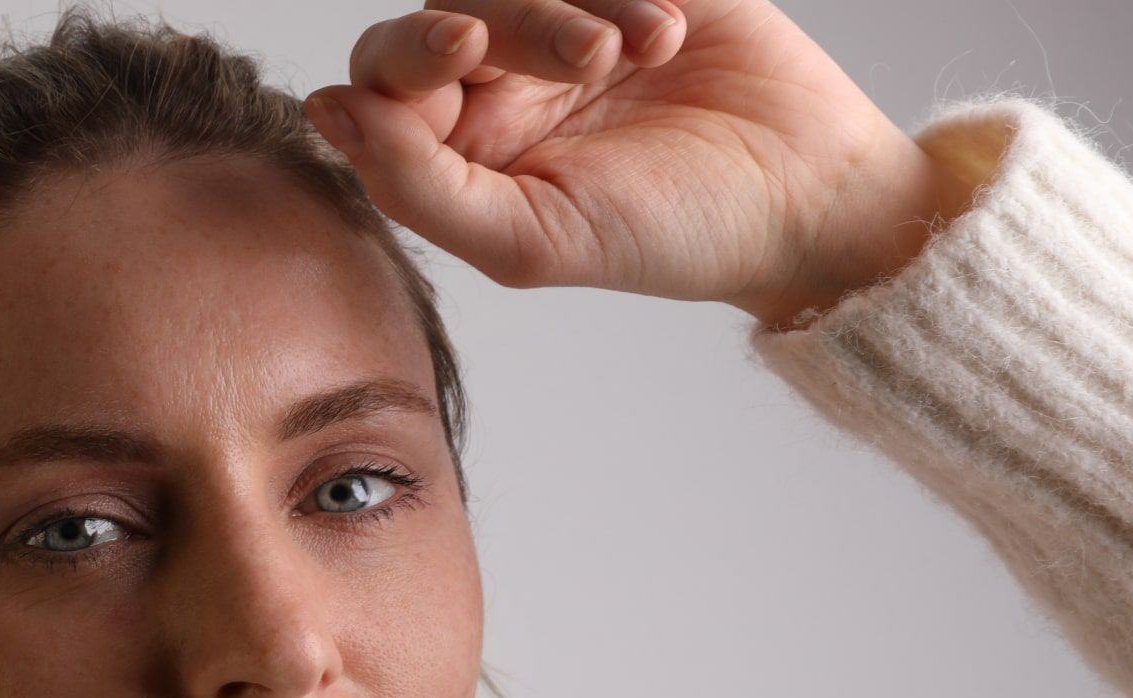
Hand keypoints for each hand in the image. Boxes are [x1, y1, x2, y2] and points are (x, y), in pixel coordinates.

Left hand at [302, 0, 980, 327]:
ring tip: (638, 52)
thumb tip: (326, 109)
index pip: (385, 79)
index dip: (408, 55)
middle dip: (498, 20)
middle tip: (574, 50)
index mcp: (460, 147)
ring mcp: (564, 20)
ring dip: (565, 7)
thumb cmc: (668, 235)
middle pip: (439, 13)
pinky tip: (669, 31)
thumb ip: (415, 186)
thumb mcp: (531, 240)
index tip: (463, 53)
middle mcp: (499, 79)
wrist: (806, 201)